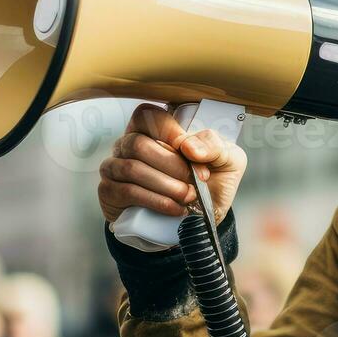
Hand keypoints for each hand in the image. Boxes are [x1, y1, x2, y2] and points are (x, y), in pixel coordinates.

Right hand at [98, 103, 247, 228]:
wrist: (199, 221)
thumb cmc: (210, 184)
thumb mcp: (227, 161)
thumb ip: (215, 146)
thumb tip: (188, 146)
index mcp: (154, 130)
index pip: (147, 114)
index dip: (166, 129)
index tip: (188, 150)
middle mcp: (129, 144)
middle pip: (138, 143)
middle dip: (172, 165)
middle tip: (194, 181)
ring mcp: (115, 167)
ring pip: (132, 168)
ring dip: (165, 185)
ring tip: (187, 197)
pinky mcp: (110, 192)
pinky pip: (127, 192)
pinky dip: (155, 201)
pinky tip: (173, 208)